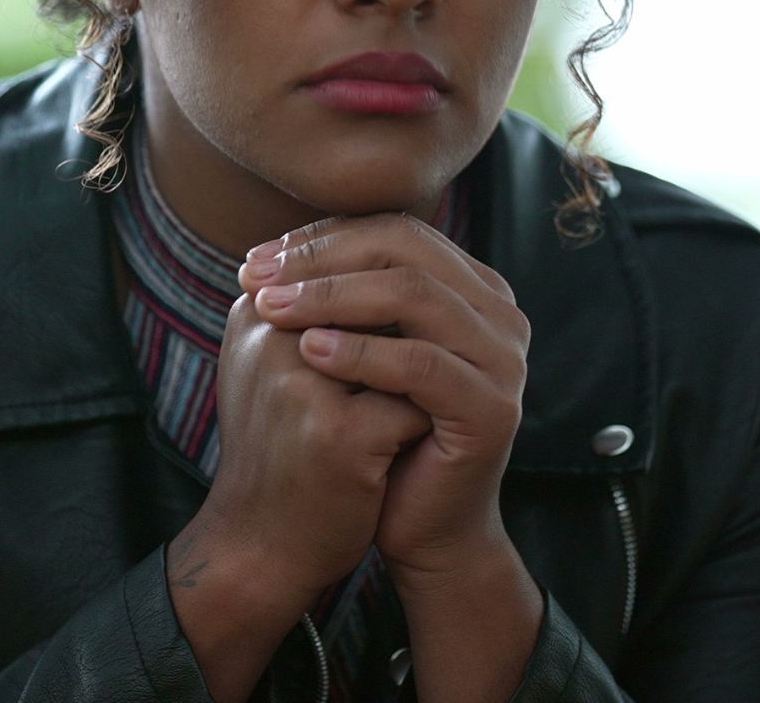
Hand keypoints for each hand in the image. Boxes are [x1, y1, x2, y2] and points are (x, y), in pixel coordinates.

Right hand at [191, 289, 434, 604]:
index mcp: (253, 315)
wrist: (259, 546)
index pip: (337, 257)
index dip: (391, 270)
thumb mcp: (278, 371)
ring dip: (428, 352)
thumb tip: (386, 263)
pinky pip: (411, 400)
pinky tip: (434, 428)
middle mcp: (268, 336)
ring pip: (400, 339)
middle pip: (374, 286)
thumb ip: (314, 315)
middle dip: (417, 302)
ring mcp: (299, 384)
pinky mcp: (336, 435)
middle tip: (455, 321)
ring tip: (449, 371)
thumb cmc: (279, 452)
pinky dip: (427, 411)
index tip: (429, 286)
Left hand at [237, 213, 530, 586]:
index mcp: (473, 289)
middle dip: (322, 259)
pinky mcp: (493, 408)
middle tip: (257, 277)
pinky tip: (310, 352)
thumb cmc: (381, 436)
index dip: (322, 239)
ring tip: (272, 308)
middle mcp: (500, 314)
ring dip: (333, 296)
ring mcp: (504, 359)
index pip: (395, 232)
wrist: (422, 526)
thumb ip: (342, 298)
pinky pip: (420, 364)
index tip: (255, 260)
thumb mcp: (360, 353)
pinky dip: (361, 353)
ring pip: (414, 296)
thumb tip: (264, 251)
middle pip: (406, 251)